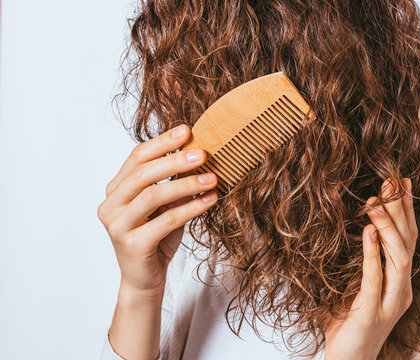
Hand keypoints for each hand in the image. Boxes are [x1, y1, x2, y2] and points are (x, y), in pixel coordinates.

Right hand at [97, 124, 218, 295]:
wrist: (144, 279)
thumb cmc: (156, 238)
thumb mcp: (165, 205)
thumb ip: (172, 182)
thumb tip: (199, 154)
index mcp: (115, 190)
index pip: (136, 157)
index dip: (162, 142)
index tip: (187, 130)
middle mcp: (110, 205)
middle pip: (143, 173)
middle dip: (175, 160)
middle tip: (203, 153)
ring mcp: (117, 226)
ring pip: (153, 195)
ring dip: (186, 184)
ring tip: (212, 178)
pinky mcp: (132, 245)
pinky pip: (166, 220)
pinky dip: (191, 208)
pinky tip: (210, 200)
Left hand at [324, 178, 417, 359]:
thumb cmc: (349, 324)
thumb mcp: (358, 287)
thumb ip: (363, 264)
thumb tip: (356, 229)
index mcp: (400, 283)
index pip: (408, 240)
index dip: (407, 211)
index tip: (402, 183)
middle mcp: (402, 290)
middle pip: (408, 243)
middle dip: (401, 210)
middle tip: (392, 181)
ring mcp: (389, 303)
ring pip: (398, 258)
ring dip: (388, 227)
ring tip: (376, 201)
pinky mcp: (371, 313)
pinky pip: (374, 279)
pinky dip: (372, 253)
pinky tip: (367, 231)